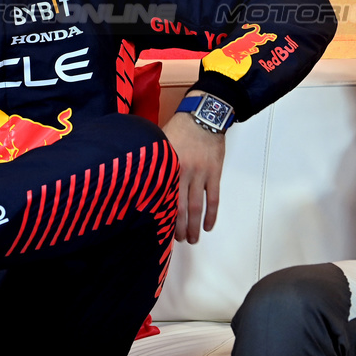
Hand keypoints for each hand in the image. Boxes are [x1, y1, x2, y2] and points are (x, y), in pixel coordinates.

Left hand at [162, 100, 226, 243]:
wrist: (204, 115)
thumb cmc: (180, 126)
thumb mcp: (160, 142)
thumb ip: (154, 161)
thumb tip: (141, 177)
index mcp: (168, 167)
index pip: (163, 197)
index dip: (161, 215)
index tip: (158, 229)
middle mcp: (184, 173)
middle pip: (181, 207)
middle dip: (179, 227)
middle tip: (178, 240)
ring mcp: (201, 174)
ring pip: (198, 207)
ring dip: (195, 226)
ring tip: (193, 239)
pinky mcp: (214, 173)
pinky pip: (214, 198)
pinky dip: (212, 214)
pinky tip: (208, 226)